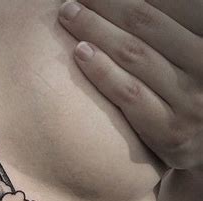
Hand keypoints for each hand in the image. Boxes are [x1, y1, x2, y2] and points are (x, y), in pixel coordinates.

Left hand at [58, 0, 202, 171]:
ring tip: (69, 14)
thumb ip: (169, 31)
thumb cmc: (189, 93)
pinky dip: (102, 71)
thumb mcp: (189, 57)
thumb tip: (128, 5)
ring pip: (134, 55)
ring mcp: (189, 100)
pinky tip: (80, 53)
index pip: (174, 3)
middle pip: (147, 23)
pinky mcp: (169, 130)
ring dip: (96, 30)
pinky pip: (129, 94)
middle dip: (107, 4)